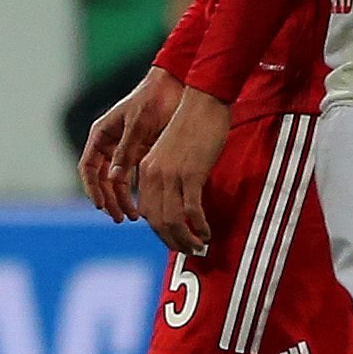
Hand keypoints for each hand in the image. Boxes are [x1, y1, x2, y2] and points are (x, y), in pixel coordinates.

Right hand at [77, 65, 182, 223]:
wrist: (175, 86)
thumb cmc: (153, 99)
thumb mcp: (138, 124)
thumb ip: (126, 151)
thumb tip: (113, 179)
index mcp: (101, 134)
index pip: (88, 167)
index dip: (92, 188)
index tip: (101, 206)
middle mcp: (109, 144)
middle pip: (101, 179)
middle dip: (109, 199)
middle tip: (120, 218)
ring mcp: (124, 149)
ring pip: (116, 181)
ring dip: (122, 199)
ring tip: (133, 216)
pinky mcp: (140, 152)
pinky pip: (133, 177)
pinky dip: (136, 191)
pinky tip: (144, 203)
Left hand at [137, 87, 231, 257]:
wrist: (202, 103)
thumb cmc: (193, 127)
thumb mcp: (172, 154)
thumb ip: (169, 176)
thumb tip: (179, 203)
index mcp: (146, 170)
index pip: (147, 212)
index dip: (161, 231)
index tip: (174, 240)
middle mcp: (153, 175)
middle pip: (157, 221)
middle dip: (172, 241)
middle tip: (189, 250)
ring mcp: (170, 175)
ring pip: (172, 220)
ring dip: (185, 239)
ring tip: (198, 246)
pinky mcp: (190, 173)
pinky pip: (191, 210)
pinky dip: (198, 226)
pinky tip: (206, 232)